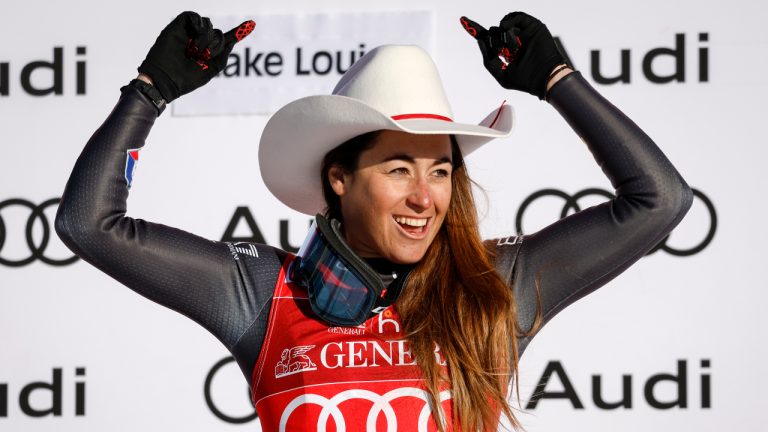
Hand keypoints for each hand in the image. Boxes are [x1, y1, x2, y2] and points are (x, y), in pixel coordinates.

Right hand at [137, 11, 254, 102]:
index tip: (252, 24)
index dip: (238, 32)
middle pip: (218, 33)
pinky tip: (195, 36)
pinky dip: (198, 25)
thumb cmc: (186, 79)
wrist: (165, 79)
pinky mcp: (178, 26)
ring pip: (207, 25)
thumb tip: (232, 41)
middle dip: (214, 45)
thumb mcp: (211, 69)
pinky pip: (193, 16)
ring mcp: (188, 33)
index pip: (225, 39)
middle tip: (202, 56)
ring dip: (205, 39)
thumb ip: (223, 55)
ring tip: (193, 51)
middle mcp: (199, 40)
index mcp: (207, 51)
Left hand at [460, 12, 566, 98]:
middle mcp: (513, 40)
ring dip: (503, 39)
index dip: (475, 30)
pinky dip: (508, 23)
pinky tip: (507, 30)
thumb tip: (480, 40)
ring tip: (513, 50)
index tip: (463, 20)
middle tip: (503, 53)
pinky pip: (515, 17)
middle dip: (493, 43)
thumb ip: (488, 59)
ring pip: (502, 26)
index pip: (488, 37)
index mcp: (506, 50)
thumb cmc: (525, 80)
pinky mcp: (532, 26)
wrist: (544, 78)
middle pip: (493, 33)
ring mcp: (522, 32)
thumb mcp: (501, 74)